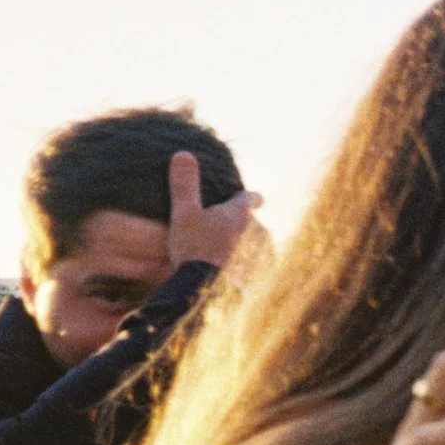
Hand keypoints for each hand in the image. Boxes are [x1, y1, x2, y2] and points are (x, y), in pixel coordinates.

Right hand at [165, 152, 262, 272]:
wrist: (207, 291)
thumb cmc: (194, 248)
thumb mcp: (183, 214)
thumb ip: (184, 185)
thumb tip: (184, 154)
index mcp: (240, 214)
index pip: (250, 198)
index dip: (247, 197)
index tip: (245, 198)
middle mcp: (257, 232)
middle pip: (252, 223)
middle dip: (241, 225)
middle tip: (222, 231)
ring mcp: (261, 255)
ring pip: (255, 245)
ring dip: (244, 247)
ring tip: (225, 255)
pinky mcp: (260, 276)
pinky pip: (254, 267)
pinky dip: (244, 267)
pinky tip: (230, 273)